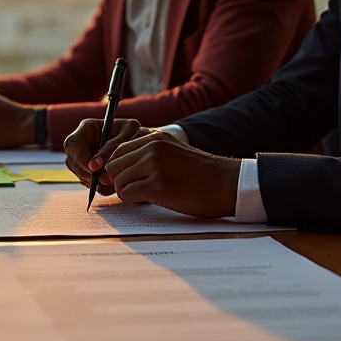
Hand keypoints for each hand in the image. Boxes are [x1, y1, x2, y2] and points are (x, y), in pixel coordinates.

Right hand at [64, 118, 147, 195]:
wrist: (150, 148)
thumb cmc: (140, 135)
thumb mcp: (129, 135)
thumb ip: (111, 148)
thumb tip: (94, 166)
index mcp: (89, 128)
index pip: (72, 143)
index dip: (79, 157)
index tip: (93, 168)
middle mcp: (84, 143)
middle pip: (71, 161)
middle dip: (85, 173)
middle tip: (102, 179)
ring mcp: (87, 159)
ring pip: (79, 174)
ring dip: (93, 182)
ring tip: (112, 180)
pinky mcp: (92, 172)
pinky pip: (88, 183)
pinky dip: (99, 186)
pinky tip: (112, 183)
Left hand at [67, 121, 239, 216]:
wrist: (228, 184)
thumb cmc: (201, 175)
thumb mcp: (173, 153)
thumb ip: (148, 155)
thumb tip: (117, 170)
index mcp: (155, 139)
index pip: (117, 151)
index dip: (117, 169)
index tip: (126, 181)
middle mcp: (152, 148)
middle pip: (113, 166)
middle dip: (119, 182)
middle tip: (136, 192)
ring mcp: (155, 165)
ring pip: (118, 181)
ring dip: (127, 193)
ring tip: (146, 196)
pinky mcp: (158, 185)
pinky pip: (127, 194)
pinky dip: (134, 201)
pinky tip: (150, 201)